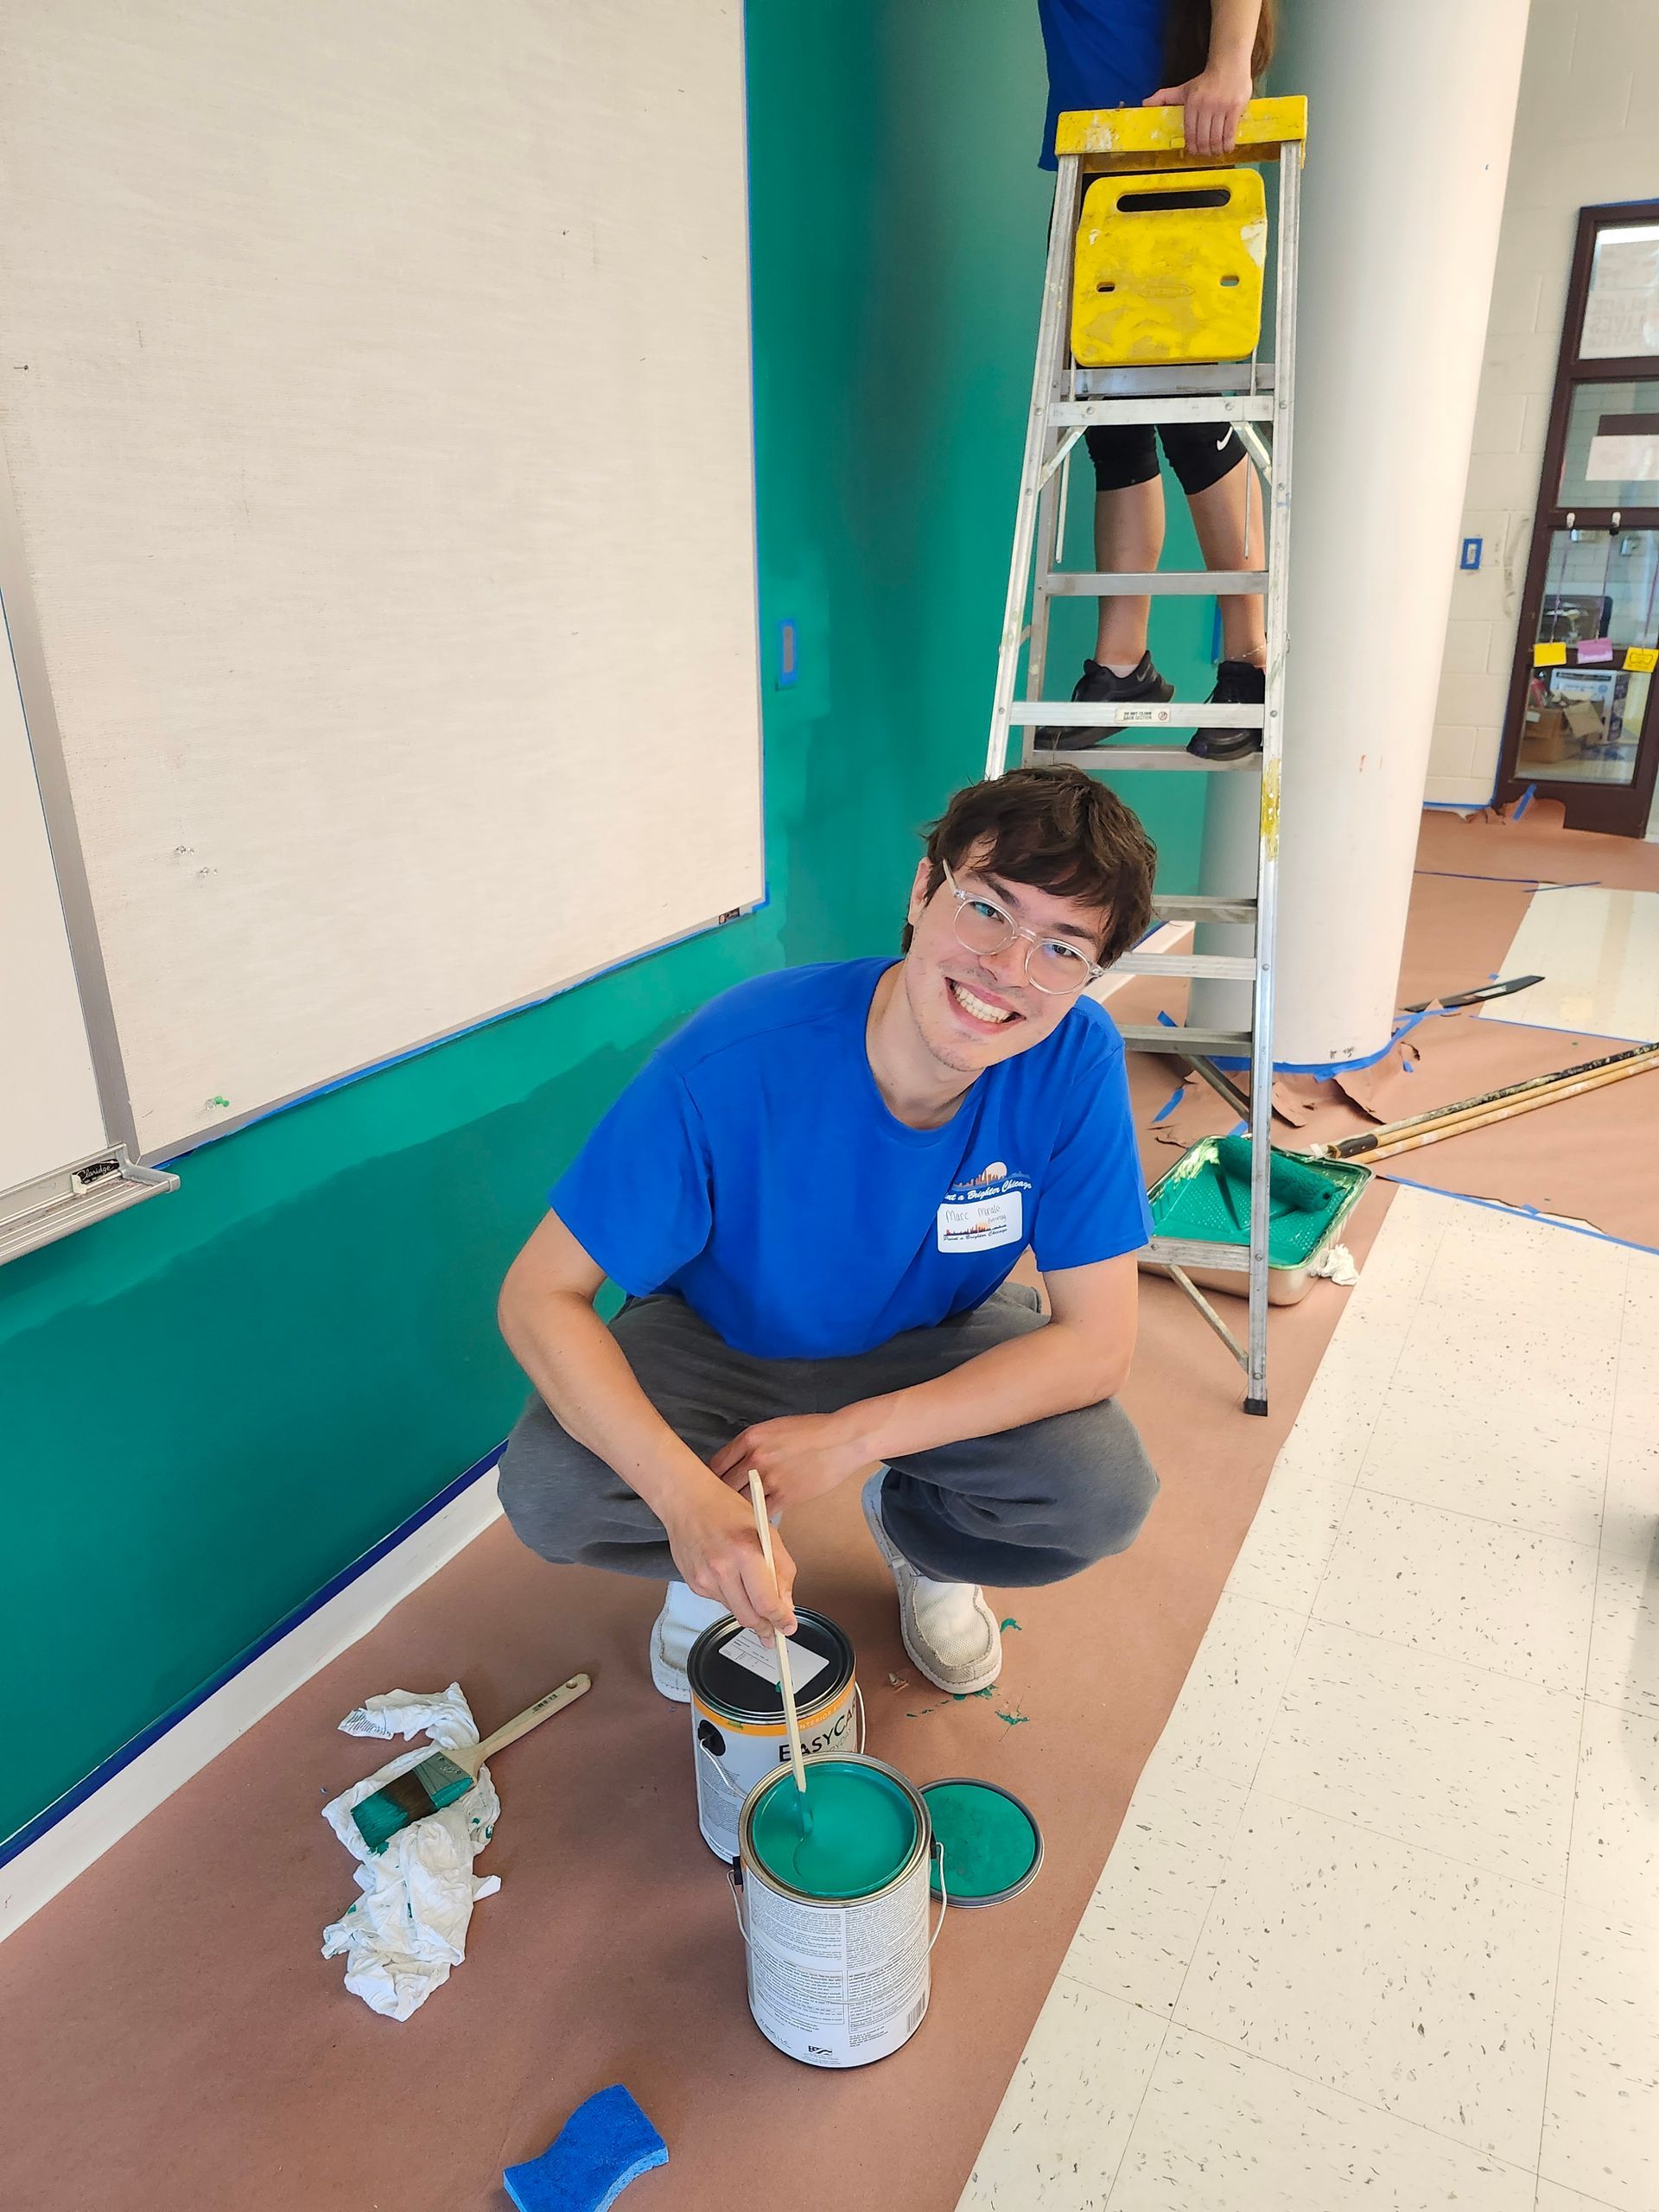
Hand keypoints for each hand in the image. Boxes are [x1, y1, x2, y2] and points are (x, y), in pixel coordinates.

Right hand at [661, 1474, 797, 1639]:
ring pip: (734, 1611)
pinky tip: (730, 1575)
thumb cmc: (726, 1509)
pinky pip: (720, 1601)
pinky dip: (731, 1596)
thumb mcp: (766, 1532)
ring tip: (752, 1590)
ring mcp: (704, 1579)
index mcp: (745, 1552)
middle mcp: (722, 1569)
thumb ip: (781, 1569)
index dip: (781, 1620)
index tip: (788, 1627)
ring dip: (748, 1610)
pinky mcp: (694, 1584)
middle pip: (749, 1617)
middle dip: (766, 1627)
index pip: (766, 1602)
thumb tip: (786, 1604)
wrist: (686, 1501)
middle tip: (776, 1630)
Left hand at [710, 1410, 882, 1516]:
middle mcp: (755, 1458)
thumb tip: (736, 1465)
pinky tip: (757, 1519)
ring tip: (736, 1516)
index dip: (711, 1478)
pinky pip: (762, 1513)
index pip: (716, 1464)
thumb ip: (752, 1445)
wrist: (841, 1440)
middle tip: (720, 1506)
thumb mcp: (774, 1428)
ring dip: (738, 1509)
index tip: (712, 1486)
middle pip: (723, 1485)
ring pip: (741, 1501)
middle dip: (720, 1496)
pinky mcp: (785, 1496)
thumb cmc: (811, 1431)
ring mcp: (769, 1479)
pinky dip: (758, 1517)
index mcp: (750, 1438)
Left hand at [1143, 59, 1252, 157]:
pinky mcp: (1235, 108)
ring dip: (1215, 150)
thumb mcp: (1183, 88)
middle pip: (1203, 139)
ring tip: (1215, 152)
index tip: (1194, 151)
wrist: (1229, 63)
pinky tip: (1226, 147)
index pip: (1190, 133)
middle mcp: (1206, 105)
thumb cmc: (1205, 81)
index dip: (1192, 147)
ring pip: (1217, 139)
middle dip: (1203, 151)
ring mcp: (1222, 107)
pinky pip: (1230, 133)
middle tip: (1205, 154)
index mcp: (1192, 102)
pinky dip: (1228, 145)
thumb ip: (1164, 97)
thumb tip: (1145, 104)